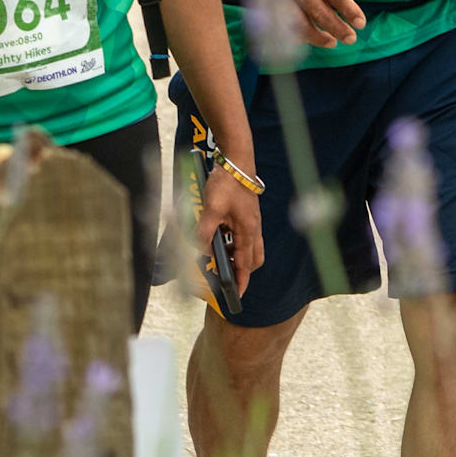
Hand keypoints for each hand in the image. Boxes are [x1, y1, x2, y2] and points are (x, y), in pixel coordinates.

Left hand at [196, 155, 264, 303]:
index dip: (242, 280)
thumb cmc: (227, 184)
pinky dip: (233, 241)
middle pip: (253, 258)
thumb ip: (205, 233)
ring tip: (220, 256)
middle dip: (243, 269)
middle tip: (228, 275)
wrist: (236, 162)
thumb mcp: (211, 210)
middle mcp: (253, 228)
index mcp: (248, 230)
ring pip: (248, 246)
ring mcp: (251, 221)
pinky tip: (220, 235)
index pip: (246, 263)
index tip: (238, 294)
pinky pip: (243, 234)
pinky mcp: (246, 214)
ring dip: (236, 254)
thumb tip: (202, 250)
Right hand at [252, 0, 368, 47]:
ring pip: (300, 22)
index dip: (349, 10)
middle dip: (337, 28)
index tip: (361, 24)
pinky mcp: (267, 3)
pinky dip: (297, 35)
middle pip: (319, 11)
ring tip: (333, 42)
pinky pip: (283, 24)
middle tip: (351, 39)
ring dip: (318, 37)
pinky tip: (310, 39)